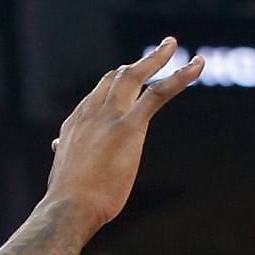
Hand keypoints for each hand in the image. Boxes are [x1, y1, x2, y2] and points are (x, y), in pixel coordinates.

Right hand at [44, 38, 203, 236]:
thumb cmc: (66, 200)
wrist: (68, 209)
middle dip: (136, 64)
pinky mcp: (129, 126)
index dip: (113, 84)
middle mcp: (91, 112)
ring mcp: (110, 116)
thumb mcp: (62, 170)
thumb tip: (56, 145)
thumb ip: (65, 153)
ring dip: (156, 57)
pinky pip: (158, 93)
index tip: (125, 77)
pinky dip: (180, 77)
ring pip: (134, 75)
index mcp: (76, 123)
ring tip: (171, 44)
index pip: (97, 95)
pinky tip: (198, 65)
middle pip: (115, 77)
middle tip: (156, 54)